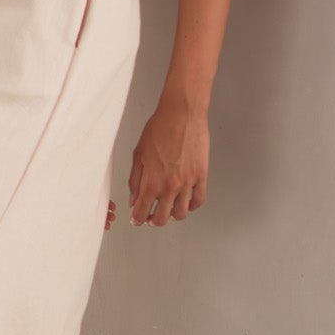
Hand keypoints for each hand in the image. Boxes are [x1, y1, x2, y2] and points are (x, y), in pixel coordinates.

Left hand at [128, 98, 208, 225]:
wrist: (182, 114)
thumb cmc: (159, 128)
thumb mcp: (138, 154)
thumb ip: (135, 180)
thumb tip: (133, 198)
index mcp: (151, 181)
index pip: (142, 211)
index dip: (137, 219)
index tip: (137, 219)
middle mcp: (170, 186)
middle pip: (162, 218)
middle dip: (153, 220)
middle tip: (151, 217)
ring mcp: (187, 182)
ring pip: (181, 213)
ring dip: (173, 216)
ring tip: (169, 210)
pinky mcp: (201, 176)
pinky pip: (198, 200)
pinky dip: (191, 206)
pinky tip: (186, 203)